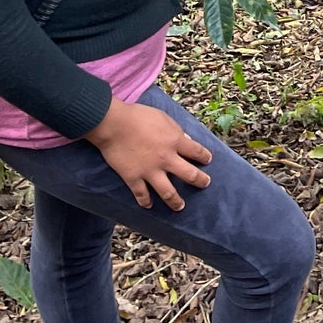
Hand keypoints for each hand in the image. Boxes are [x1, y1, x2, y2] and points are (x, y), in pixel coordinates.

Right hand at [87, 99, 212, 210]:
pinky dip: (145, 201)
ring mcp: (150, 171)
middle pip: (189, 175)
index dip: (205, 157)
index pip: (197, 152)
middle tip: (205, 184)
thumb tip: (187, 140)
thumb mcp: (163, 117)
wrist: (114, 124)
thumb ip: (176, 130)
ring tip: (180, 206)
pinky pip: (142, 195)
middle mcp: (166, 158)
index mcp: (175, 141)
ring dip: (176, 201)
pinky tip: (149, 205)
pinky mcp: (133, 178)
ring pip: (168, 192)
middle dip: (200, 181)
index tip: (207, 160)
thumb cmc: (138, 115)